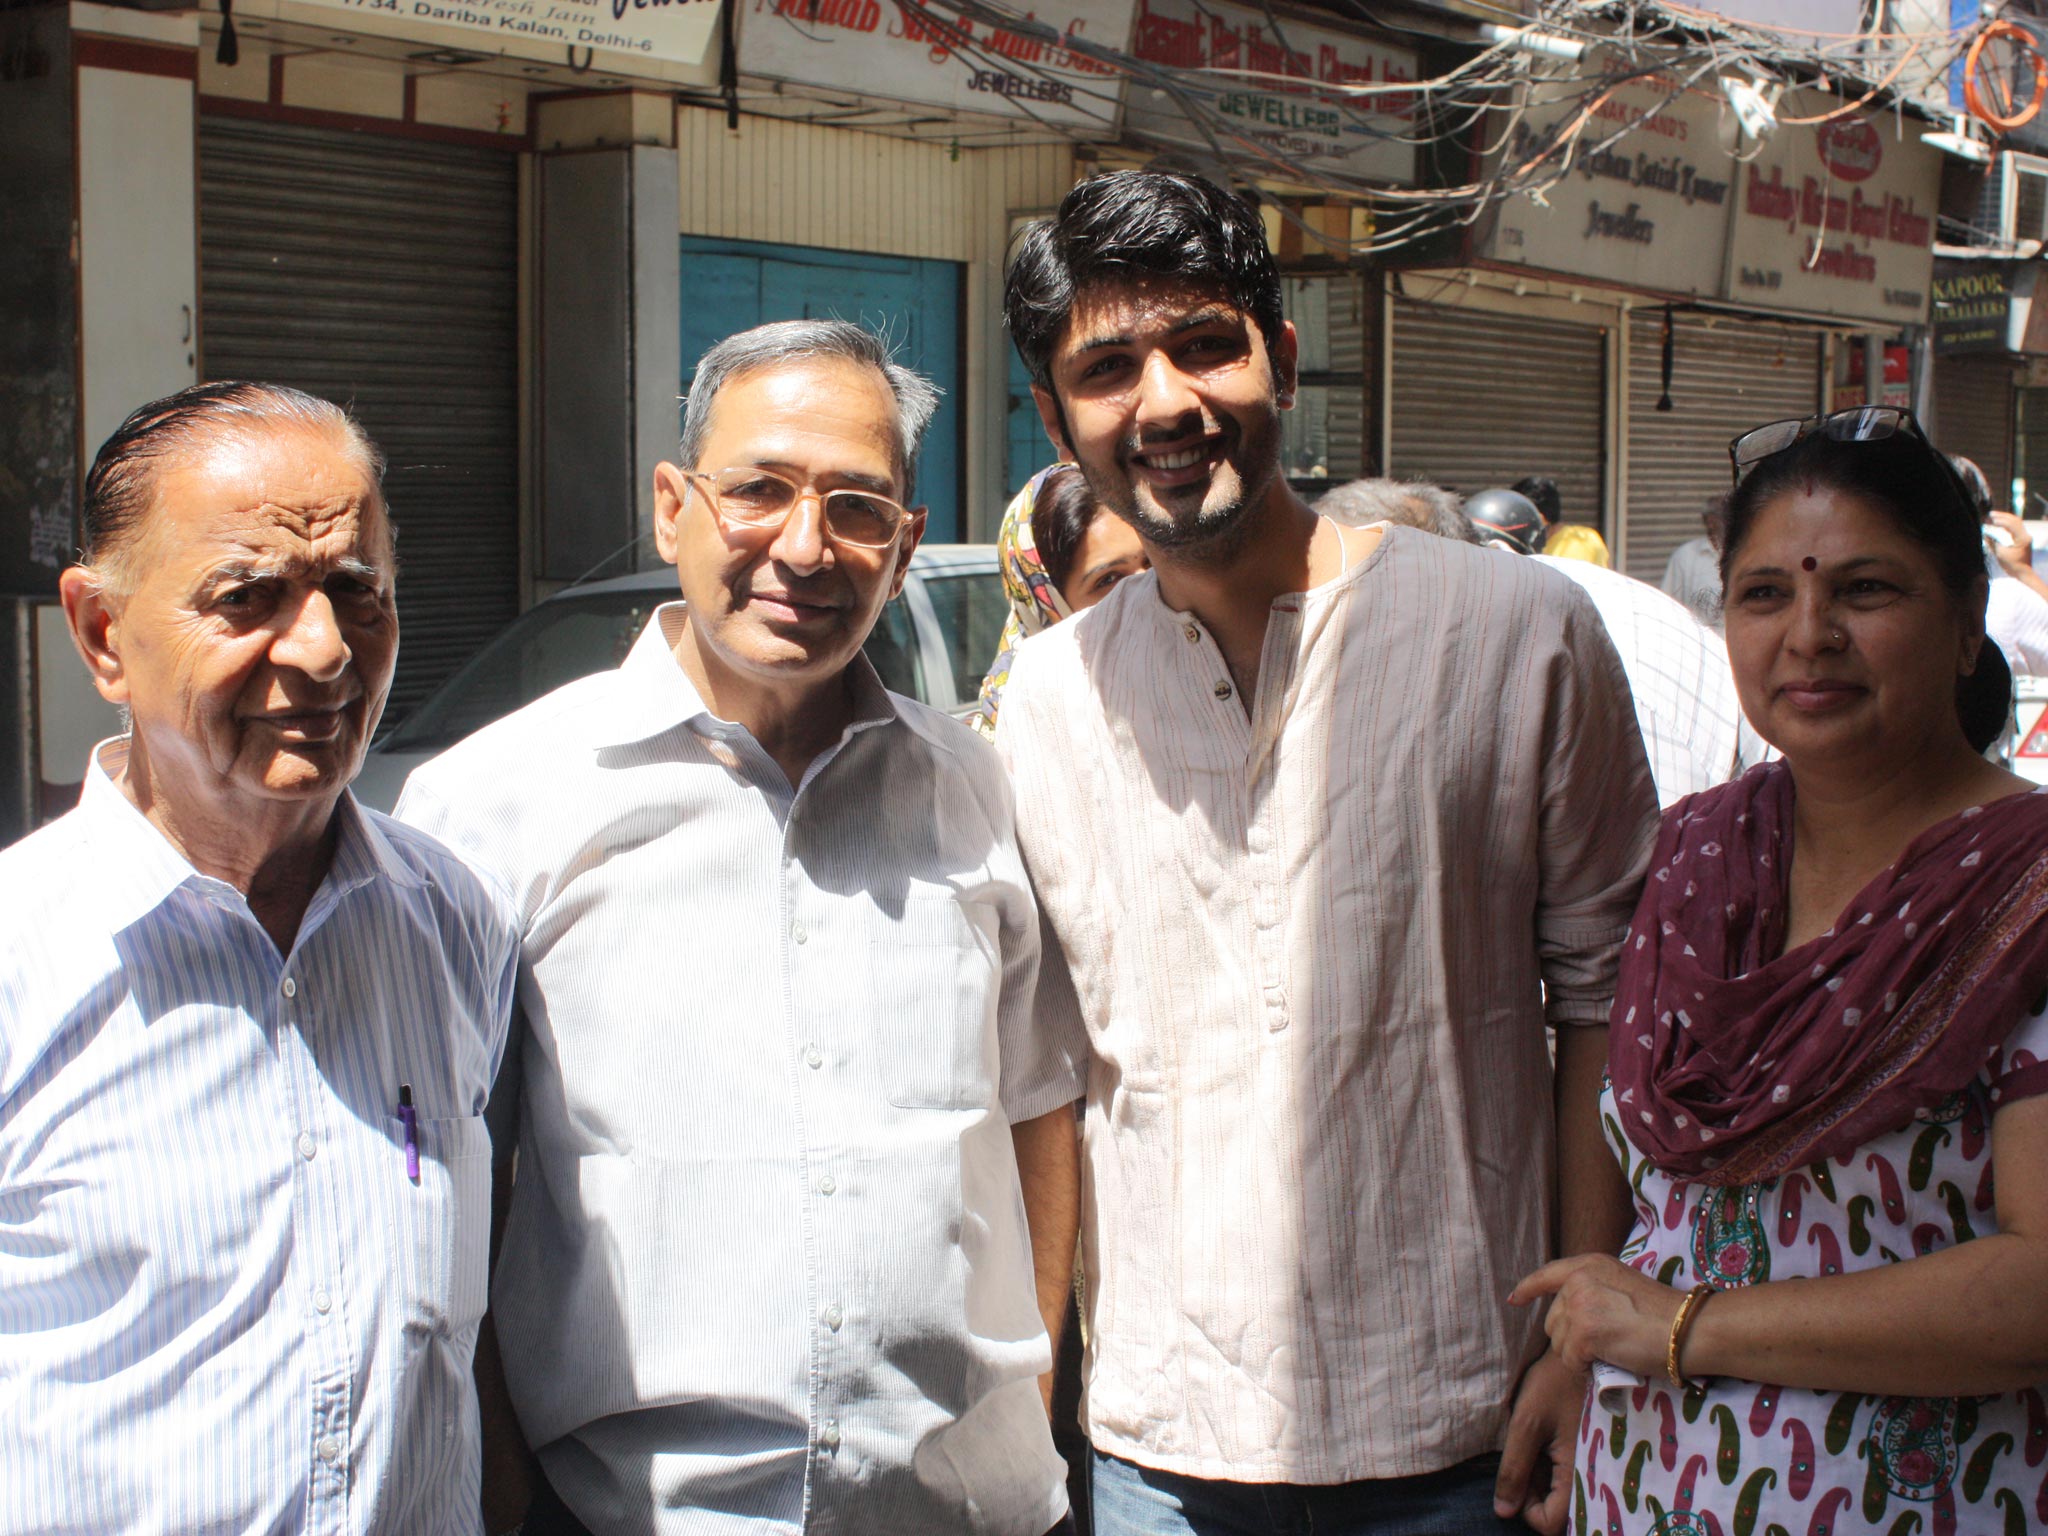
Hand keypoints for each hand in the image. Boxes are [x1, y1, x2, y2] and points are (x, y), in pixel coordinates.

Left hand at [1494, 1347, 1585, 1534]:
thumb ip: (1514, 1469)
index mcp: (1579, 1472)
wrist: (1584, 1351)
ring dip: (1542, 1478)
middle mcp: (1592, 1476)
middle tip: (1525, 1455)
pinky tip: (1545, 1439)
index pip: (1551, 1523)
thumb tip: (1503, 1511)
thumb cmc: (1555, 1382)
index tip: (1518, 1478)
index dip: (1528, 1510)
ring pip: (1562, 1494)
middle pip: (1558, 1511)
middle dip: (1535, 1492)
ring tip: (1535, 1442)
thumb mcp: (1526, 1423)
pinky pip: (1569, 1476)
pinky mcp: (1591, 1452)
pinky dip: (1551, 1466)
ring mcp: (1593, 1464)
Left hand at [1509, 1253, 1686, 1377]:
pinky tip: (1608, 1362)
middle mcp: (1579, 1279)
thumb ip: (1595, 1291)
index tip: (1516, 1299)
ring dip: (1579, 1355)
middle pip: (1553, 1319)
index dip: (1530, 1288)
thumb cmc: (1664, 1314)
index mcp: (1590, 1263)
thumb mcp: (1622, 1286)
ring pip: (1559, 1343)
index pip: (1548, 1274)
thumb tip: (1574, 1317)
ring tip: (1610, 1352)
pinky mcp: (1582, 1332)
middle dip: (1571, 1337)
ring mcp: (1579, 1305)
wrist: (1686, 1328)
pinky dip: (1585, 1368)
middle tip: (1603, 1345)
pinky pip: (1570, 1360)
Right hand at [1989, 510, 2033, 576]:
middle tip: (1990, 514)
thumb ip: (1993, 542)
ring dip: (2004, 518)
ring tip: (1993, 517)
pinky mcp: (2023, 538)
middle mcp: (2025, 535)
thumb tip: (1985, 533)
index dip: (2000, 521)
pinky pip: (2015, 527)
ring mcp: (2025, 536)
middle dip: (2002, 516)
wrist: (2023, 572)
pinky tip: (1998, 523)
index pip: (2011, 525)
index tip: (1989, 520)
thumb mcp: (2000, 554)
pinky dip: (2006, 523)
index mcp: (2022, 539)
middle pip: (2015, 520)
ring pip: (2016, 522)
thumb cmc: (2011, 565)